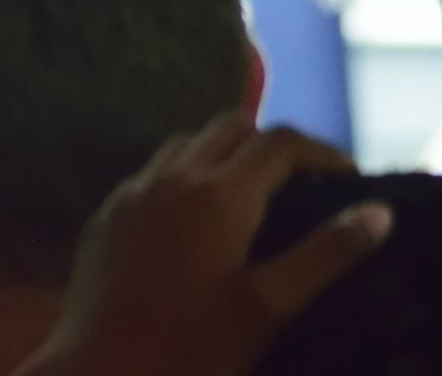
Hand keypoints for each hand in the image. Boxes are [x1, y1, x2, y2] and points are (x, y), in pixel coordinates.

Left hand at [19, 115, 390, 375]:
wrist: (103, 365)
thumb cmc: (194, 342)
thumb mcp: (271, 304)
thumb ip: (326, 254)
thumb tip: (376, 211)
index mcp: (218, 194)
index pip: (279, 143)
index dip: (321, 151)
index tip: (348, 175)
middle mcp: (171, 177)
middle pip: (230, 128)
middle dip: (273, 144)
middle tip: (305, 181)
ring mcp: (132, 191)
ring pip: (187, 144)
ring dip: (226, 153)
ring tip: (257, 193)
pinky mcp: (108, 212)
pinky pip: (154, 171)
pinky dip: (187, 174)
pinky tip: (198, 216)